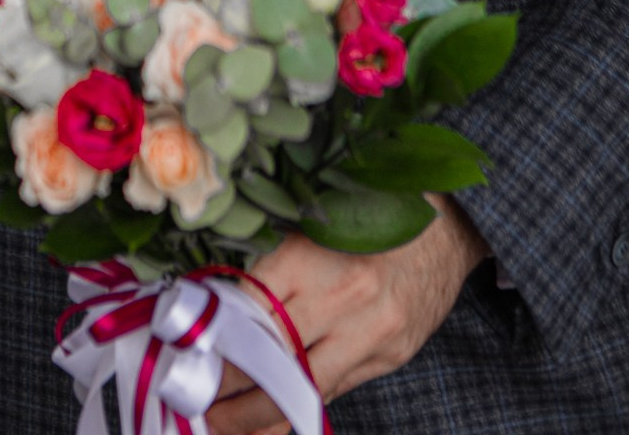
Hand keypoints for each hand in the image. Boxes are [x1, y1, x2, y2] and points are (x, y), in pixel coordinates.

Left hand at [208, 197, 489, 432]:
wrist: (446, 224)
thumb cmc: (371, 213)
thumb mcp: (316, 223)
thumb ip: (276, 264)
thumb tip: (219, 303)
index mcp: (312, 254)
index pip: (248, 307)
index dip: (212, 337)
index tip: (182, 353)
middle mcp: (341, 296)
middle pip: (268, 354)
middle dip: (222, 384)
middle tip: (187, 396)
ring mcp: (368, 333)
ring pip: (298, 386)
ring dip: (252, 413)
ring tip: (217, 423)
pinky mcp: (388, 356)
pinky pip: (330, 394)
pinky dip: (294, 412)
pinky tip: (266, 425)